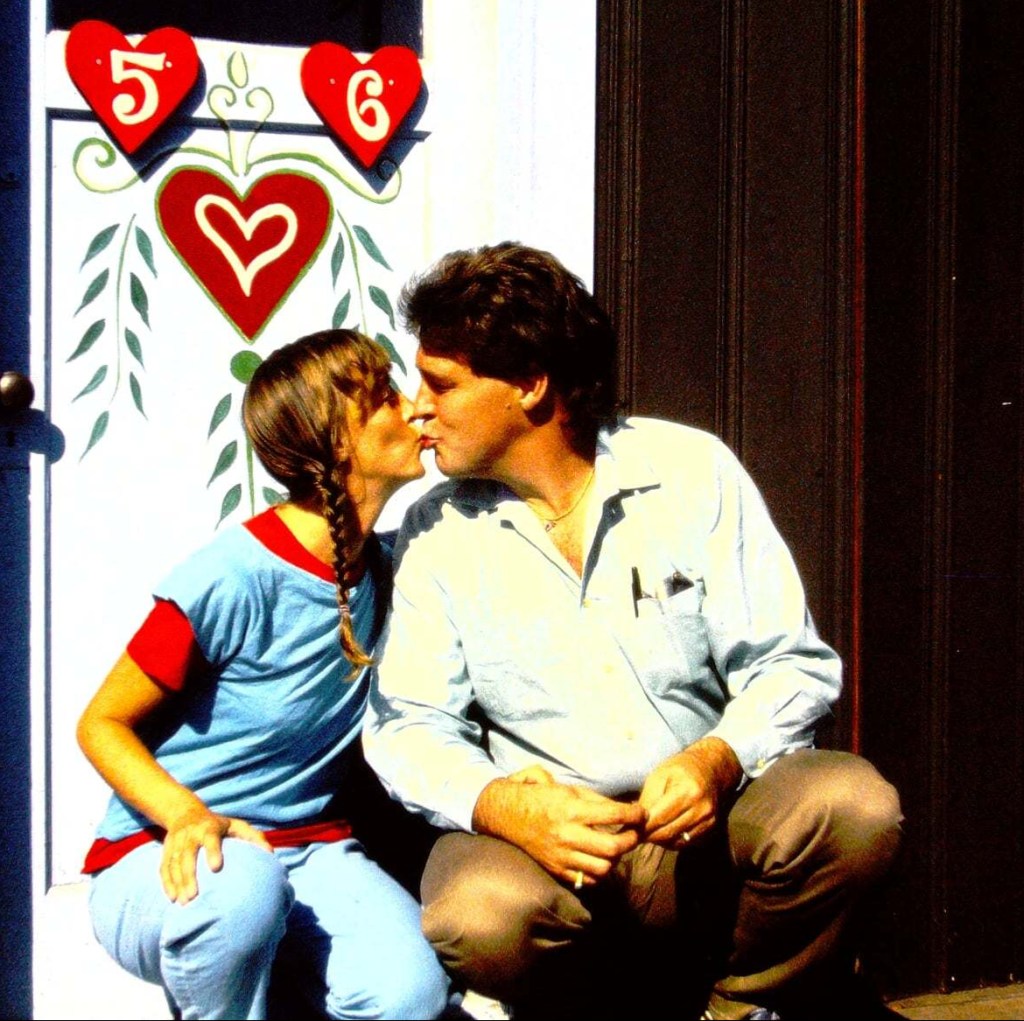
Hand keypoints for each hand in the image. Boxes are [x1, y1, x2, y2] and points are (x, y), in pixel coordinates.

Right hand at [160, 806, 271, 903]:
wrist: (185, 812)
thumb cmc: (219, 824)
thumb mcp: (236, 825)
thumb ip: (253, 837)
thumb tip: (270, 854)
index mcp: (209, 826)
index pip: (210, 838)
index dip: (212, 851)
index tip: (216, 867)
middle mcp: (190, 834)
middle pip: (187, 854)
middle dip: (189, 875)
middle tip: (194, 896)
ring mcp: (176, 842)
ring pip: (173, 863)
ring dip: (177, 883)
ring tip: (184, 902)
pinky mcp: (166, 850)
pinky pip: (163, 867)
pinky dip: (166, 883)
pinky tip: (172, 898)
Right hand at [472, 769, 644, 887]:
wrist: (505, 814)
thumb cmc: (538, 796)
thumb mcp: (566, 787)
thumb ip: (593, 797)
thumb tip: (620, 808)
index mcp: (571, 809)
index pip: (615, 814)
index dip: (635, 814)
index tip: (641, 813)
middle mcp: (568, 834)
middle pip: (614, 847)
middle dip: (631, 840)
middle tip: (634, 832)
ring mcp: (562, 855)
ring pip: (603, 867)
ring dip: (615, 859)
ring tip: (616, 847)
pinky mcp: (556, 869)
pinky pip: (586, 879)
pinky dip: (598, 873)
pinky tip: (599, 860)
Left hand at [638, 737, 742, 848]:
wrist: (711, 768)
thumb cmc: (681, 768)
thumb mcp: (660, 775)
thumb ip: (648, 799)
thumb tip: (636, 821)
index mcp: (687, 792)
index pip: (659, 818)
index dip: (642, 827)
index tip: (628, 829)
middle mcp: (700, 809)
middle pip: (668, 832)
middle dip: (648, 836)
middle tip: (635, 834)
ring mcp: (708, 820)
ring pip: (676, 841)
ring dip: (659, 840)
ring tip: (648, 831)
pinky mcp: (710, 827)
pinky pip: (686, 842)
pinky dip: (672, 840)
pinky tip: (663, 831)